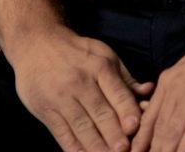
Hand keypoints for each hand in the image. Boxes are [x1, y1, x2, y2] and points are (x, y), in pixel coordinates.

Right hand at [9, 23, 155, 151]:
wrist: (37, 43)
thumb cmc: (76, 52)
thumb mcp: (103, 54)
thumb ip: (124, 77)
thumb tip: (148, 92)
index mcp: (100, 67)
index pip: (117, 92)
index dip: (126, 110)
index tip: (135, 127)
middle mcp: (81, 83)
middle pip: (100, 112)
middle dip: (114, 134)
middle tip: (125, 150)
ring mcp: (62, 98)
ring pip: (82, 126)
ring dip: (96, 146)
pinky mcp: (47, 111)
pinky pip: (63, 134)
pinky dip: (74, 148)